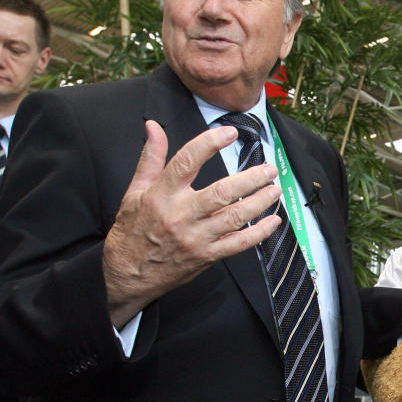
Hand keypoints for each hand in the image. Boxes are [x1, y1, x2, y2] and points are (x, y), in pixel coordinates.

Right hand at [103, 120, 281, 327]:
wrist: (127, 275)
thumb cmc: (132, 231)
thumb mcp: (134, 191)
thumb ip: (150, 158)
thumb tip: (153, 126)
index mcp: (161, 195)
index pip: (187, 162)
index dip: (209, 144)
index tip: (230, 133)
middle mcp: (180, 215)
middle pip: (221, 192)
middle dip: (250, 179)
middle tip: (269, 169)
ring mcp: (196, 238)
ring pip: (235, 217)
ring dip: (259, 202)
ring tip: (274, 189)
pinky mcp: (206, 256)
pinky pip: (238, 244)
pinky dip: (259, 233)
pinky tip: (272, 221)